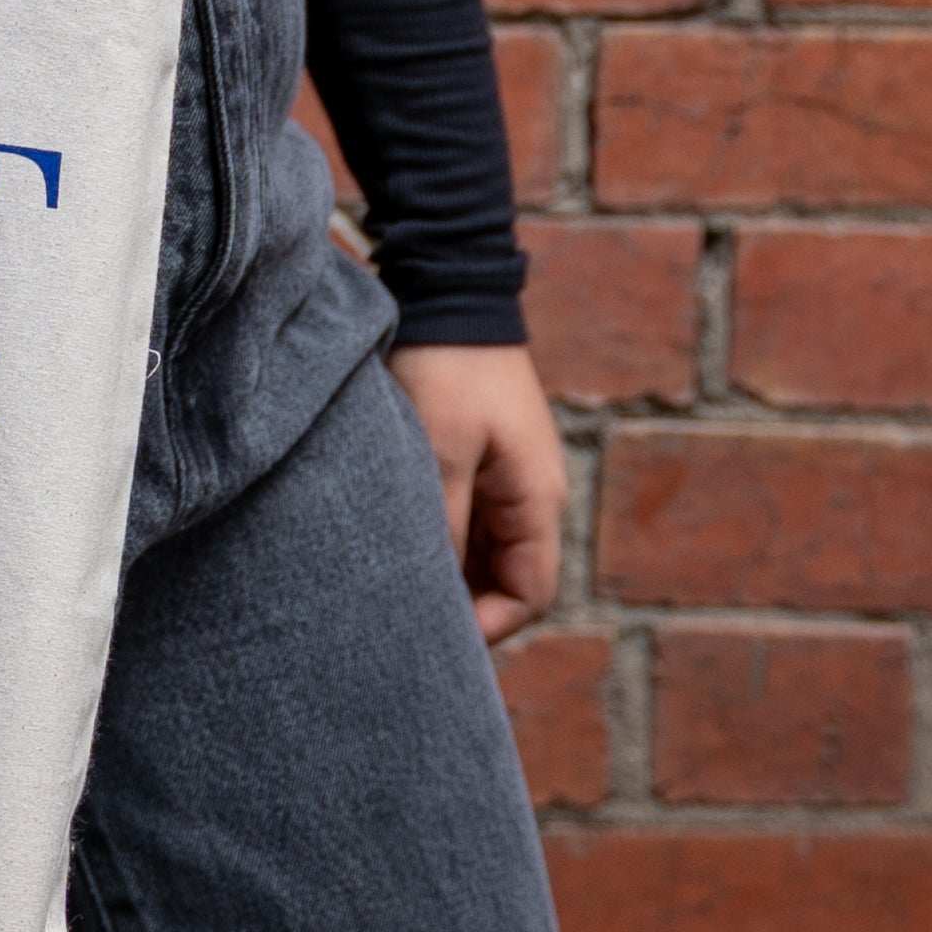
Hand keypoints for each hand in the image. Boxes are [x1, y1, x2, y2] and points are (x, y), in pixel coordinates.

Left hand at [390, 343, 565, 642]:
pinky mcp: (478, 458)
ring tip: (394, 594)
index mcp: (537, 498)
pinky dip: (440, 542)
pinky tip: (398, 549)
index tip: (433, 642)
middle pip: (507, 580)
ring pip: (484, 553)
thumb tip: (432, 594)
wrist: (448, 288)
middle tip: (405, 628)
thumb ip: (443, 529)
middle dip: (463, 608)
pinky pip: (467, 521)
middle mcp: (530, 493)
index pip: (530, 594)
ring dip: (448, 574)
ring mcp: (506, 476)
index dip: (487, 629)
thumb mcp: (439, 454)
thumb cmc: (446, 367)